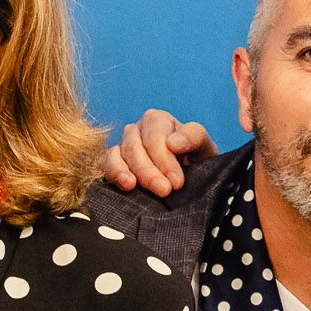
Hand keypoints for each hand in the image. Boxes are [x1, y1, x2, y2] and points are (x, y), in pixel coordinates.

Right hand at [100, 111, 216, 196]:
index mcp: (157, 120)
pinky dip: (114, 174)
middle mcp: (137, 130)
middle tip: (164, 190)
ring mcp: (123, 146)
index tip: (177, 182)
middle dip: (149, 170)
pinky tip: (126, 185)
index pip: (155, 135)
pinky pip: (107, 164)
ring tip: (134, 187)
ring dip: (128, 172)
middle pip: (135, 146)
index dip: (164, 159)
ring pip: (120, 155)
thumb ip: (193, 137)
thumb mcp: (203, 146)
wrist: (188, 178)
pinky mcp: (113, 163)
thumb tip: (173, 143)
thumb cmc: (196, 159)